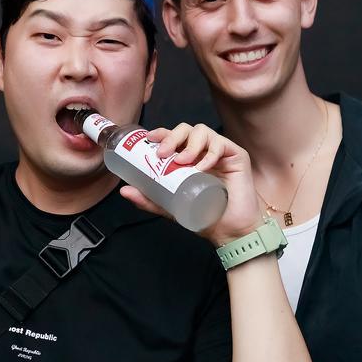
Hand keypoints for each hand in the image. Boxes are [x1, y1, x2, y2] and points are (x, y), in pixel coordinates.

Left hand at [119, 123, 262, 245]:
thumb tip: (124, 191)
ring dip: (190, 143)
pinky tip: (202, 166)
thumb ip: (149, 199)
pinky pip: (221, 145)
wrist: (230, 231)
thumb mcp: (171, 207)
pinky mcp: (237, 156)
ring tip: (183, 161)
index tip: (150, 138)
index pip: (175, 137)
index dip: (162, 132)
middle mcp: (204, 151)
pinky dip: (210, 153)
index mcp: (190, 158)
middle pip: (187, 129)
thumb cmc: (204, 217)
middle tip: (163, 152)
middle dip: (172, 136)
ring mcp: (221, 152)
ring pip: (203, 131)